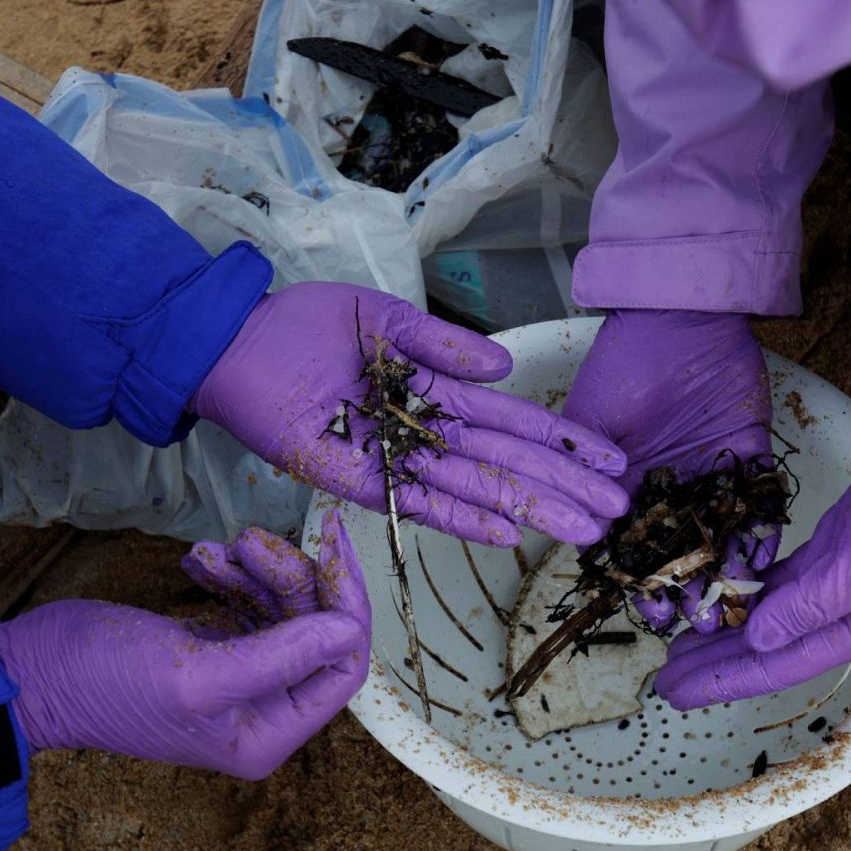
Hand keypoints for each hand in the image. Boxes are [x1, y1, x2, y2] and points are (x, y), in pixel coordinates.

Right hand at [0, 511, 369, 779]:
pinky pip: (247, 598)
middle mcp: (261, 709)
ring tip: (218, 549)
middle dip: (289, 575)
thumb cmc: (104, 683)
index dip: (344, 605)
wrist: (31, 671)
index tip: (330, 545)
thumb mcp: (198, 672)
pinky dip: (229, 573)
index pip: (342, 666)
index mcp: (268, 732)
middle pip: (315, 627)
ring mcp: (238, 675)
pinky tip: (197, 560)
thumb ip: (279, 656)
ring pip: (282, 605)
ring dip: (256, 567)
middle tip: (252, 539)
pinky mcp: (211, 645)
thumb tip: (349, 631)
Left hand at [195, 283, 627, 546]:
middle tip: (616, 511)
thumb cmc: (304, 325)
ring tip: (582, 530)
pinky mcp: (355, 480)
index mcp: (435, 389)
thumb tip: (506, 367)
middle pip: (505, 461)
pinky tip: (505, 530)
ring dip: (528, 508)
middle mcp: (423, 431)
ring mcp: (393, 460)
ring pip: (474, 488)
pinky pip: (415, 504)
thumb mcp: (383, 319)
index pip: (513, 420)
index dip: (561, 441)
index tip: (611, 460)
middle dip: (561, 486)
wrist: (234, 344)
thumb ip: (440, 344)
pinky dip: (458, 517)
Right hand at [563, 309, 776, 630]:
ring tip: (734, 607)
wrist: (678, 315)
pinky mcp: (749, 457)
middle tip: (702, 623)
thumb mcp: (589, 422)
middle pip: (680, 552)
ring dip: (727, 572)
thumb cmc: (623, 363)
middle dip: (689, 590)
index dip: (641, 582)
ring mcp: (710, 475)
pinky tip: (765, 563)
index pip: (632, 547)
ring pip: (721, 537)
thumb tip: (583, 535)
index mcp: (625, 484)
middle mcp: (669, 488)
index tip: (650, 610)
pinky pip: (760, 505)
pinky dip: (763, 533)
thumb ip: (583, 474)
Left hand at [654, 423, 850, 708]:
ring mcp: (833, 586)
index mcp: (847, 628)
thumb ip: (813, 603)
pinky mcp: (830, 555)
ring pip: (764, 620)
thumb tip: (760, 639)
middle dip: (711, 666)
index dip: (719, 680)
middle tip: (660, 678)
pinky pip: (777, 586)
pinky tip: (721, 599)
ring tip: (679, 645)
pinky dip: (746, 595)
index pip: (770, 665)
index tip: (673, 692)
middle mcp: (837, 617)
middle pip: (761, 650)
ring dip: (723, 633)